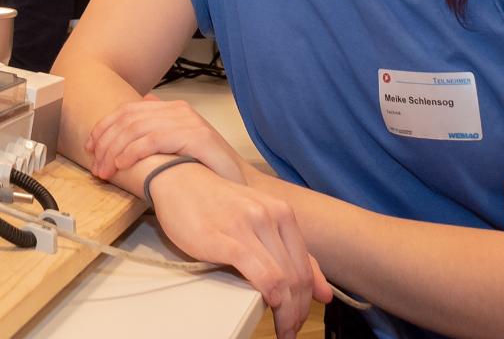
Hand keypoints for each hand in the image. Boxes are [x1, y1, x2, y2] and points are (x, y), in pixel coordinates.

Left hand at [87, 94, 249, 184]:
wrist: (239, 184)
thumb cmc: (208, 168)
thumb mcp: (178, 144)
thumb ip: (158, 128)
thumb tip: (143, 103)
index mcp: (171, 109)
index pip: (128, 111)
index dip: (104, 127)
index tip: (90, 147)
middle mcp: (178, 110)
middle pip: (129, 118)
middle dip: (105, 142)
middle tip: (95, 166)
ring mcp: (188, 122)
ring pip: (137, 128)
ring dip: (114, 149)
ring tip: (105, 170)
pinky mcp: (196, 137)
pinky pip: (155, 139)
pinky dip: (133, 150)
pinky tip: (122, 163)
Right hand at [149, 162, 330, 338]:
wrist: (179, 179)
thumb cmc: (216, 203)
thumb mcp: (259, 220)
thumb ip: (292, 253)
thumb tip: (324, 293)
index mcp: (282, 212)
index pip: (306, 268)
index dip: (307, 300)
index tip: (299, 318)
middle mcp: (269, 216)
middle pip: (297, 277)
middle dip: (297, 311)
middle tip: (289, 330)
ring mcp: (248, 226)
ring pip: (283, 280)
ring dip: (286, 313)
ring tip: (280, 328)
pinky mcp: (225, 238)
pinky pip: (261, 275)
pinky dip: (271, 298)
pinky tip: (268, 308)